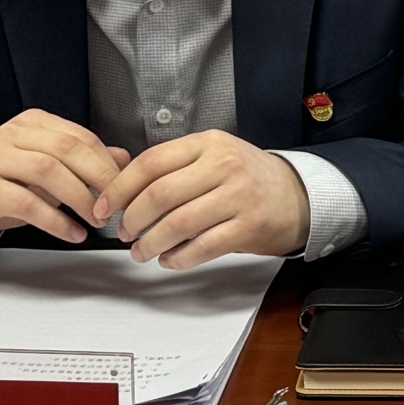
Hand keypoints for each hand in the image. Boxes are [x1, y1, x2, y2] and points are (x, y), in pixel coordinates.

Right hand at [0, 108, 132, 247]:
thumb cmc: (1, 185)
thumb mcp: (44, 169)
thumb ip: (81, 161)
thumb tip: (122, 159)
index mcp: (33, 123)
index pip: (80, 137)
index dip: (106, 163)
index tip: (124, 187)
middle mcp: (13, 134)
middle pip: (68, 150)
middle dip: (98, 178)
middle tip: (115, 205)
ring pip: (49, 172)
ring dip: (79, 198)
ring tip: (96, 220)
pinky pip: (28, 203)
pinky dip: (55, 220)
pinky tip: (71, 233)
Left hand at [92, 130, 310, 268]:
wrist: (298, 196)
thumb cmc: (247, 179)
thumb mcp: (213, 157)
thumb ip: (174, 167)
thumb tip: (122, 189)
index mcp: (207, 144)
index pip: (151, 162)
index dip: (120, 188)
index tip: (105, 207)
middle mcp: (223, 165)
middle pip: (160, 194)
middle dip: (133, 219)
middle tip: (124, 233)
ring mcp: (238, 196)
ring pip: (178, 224)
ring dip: (151, 243)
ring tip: (141, 252)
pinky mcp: (249, 226)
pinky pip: (202, 247)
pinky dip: (178, 258)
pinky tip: (170, 260)